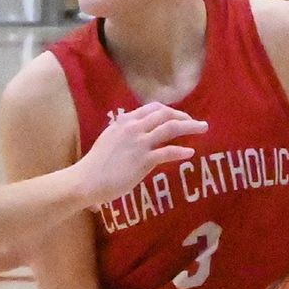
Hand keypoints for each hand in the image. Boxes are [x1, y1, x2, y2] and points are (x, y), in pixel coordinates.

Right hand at [75, 101, 206, 207]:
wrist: (86, 180)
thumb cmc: (94, 166)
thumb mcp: (108, 141)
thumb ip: (122, 135)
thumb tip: (132, 138)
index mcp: (124, 121)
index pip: (151, 108)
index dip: (168, 110)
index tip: (177, 116)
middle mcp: (133, 127)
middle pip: (165, 114)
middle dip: (183, 116)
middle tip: (195, 122)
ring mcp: (140, 143)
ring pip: (171, 128)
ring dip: (190, 126)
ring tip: (203, 129)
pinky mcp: (144, 160)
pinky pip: (169, 152)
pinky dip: (181, 151)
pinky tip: (190, 153)